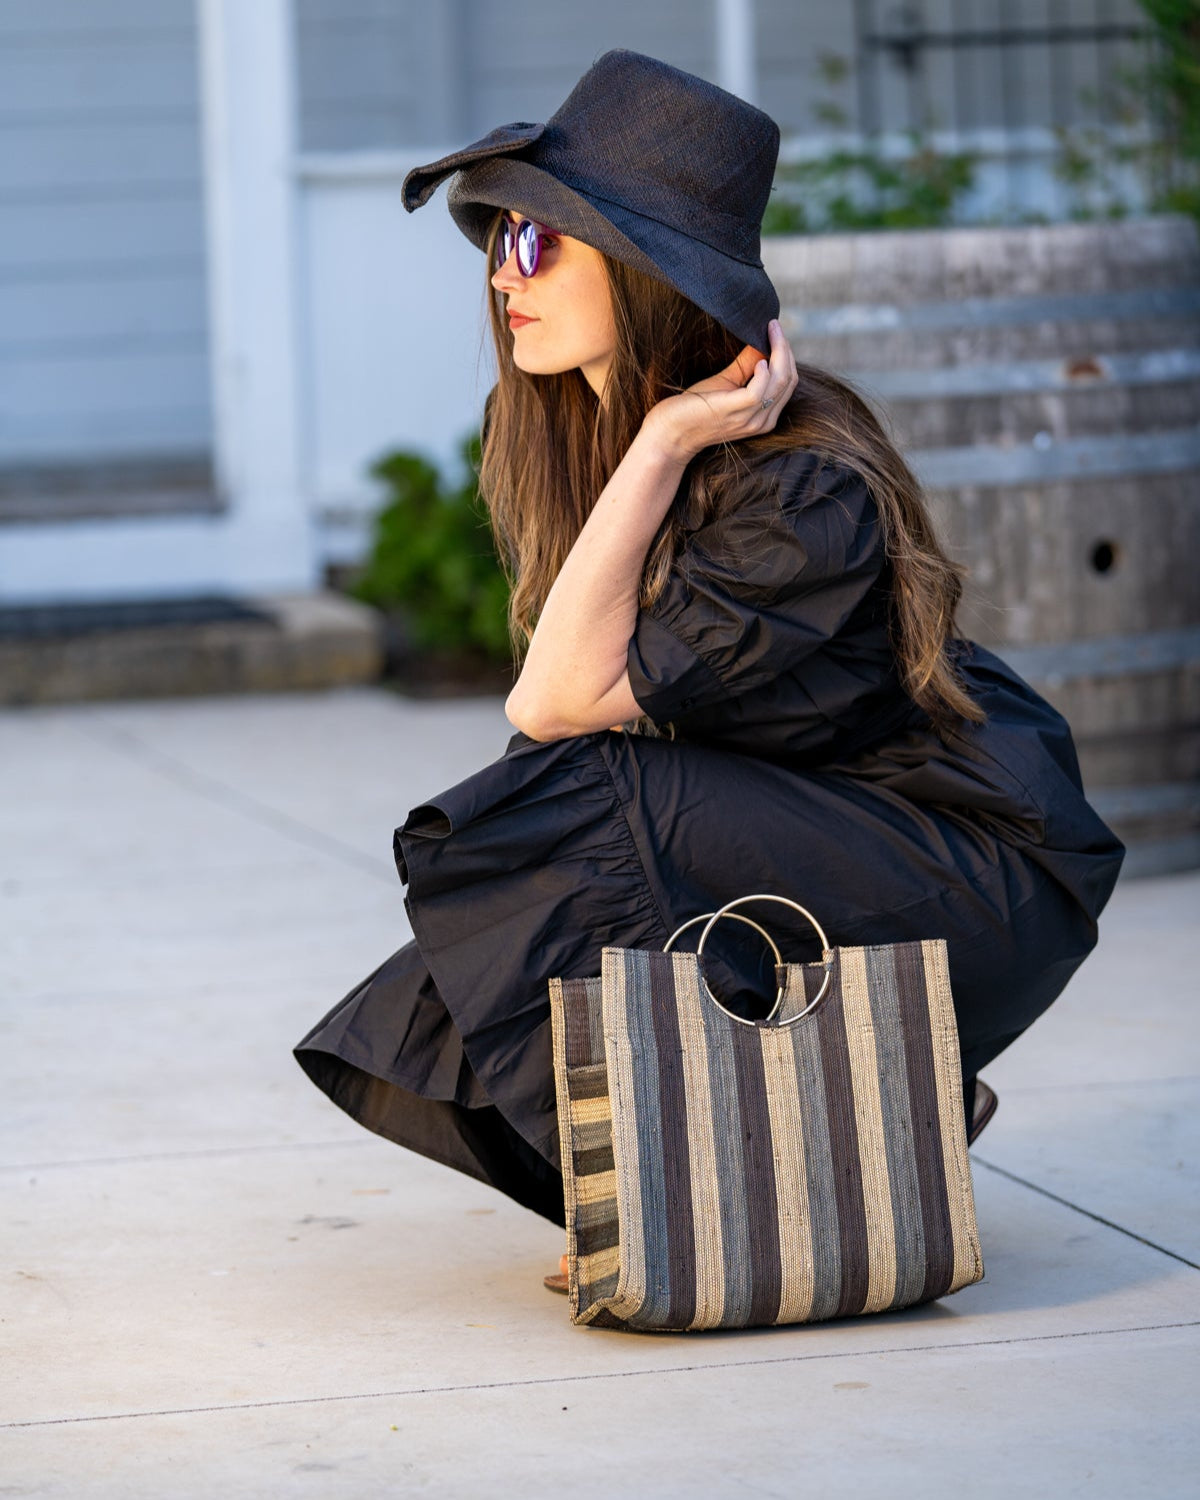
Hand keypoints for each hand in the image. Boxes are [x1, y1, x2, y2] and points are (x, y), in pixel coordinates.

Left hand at [640, 318, 798, 464]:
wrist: (671, 433)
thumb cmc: (695, 408)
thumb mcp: (726, 382)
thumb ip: (746, 365)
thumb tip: (760, 340)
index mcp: (763, 416)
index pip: (788, 383)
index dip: (786, 355)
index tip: (776, 330)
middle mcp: (761, 421)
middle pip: (788, 382)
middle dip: (786, 351)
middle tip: (774, 326)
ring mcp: (748, 419)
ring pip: (779, 384)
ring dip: (779, 354)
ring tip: (770, 332)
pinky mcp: (733, 412)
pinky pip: (759, 392)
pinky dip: (763, 373)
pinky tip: (759, 360)